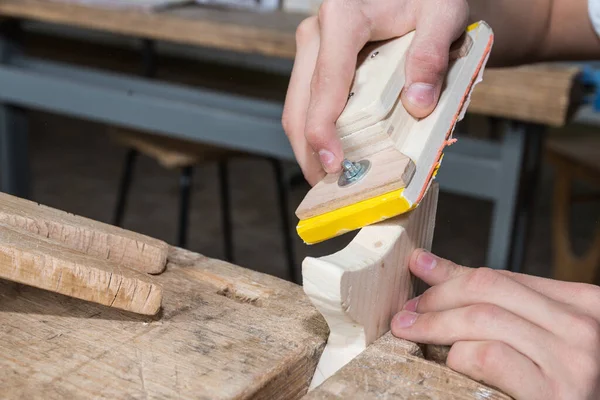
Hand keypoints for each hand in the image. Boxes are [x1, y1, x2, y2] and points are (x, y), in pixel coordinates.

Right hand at [281, 0, 469, 184]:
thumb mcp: (443, 14)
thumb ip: (432, 54)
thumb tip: (418, 104)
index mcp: (343, 18)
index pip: (327, 83)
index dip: (324, 129)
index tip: (334, 164)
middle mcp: (317, 32)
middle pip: (300, 104)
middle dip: (310, 152)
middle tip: (330, 188)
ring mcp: (312, 48)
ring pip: (297, 108)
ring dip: (308, 148)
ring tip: (329, 180)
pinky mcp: (315, 61)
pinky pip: (306, 103)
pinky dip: (316, 133)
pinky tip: (332, 153)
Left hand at [391, 249, 599, 398]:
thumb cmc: (555, 381)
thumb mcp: (533, 333)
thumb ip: (490, 299)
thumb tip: (426, 263)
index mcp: (583, 303)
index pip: (501, 276)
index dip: (451, 275)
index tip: (418, 269)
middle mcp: (583, 327)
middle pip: (488, 289)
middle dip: (437, 297)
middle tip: (406, 311)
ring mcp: (572, 361)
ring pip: (483, 319)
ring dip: (435, 324)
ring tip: (410, 331)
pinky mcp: (553, 395)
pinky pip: (489, 356)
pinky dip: (459, 354)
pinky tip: (449, 360)